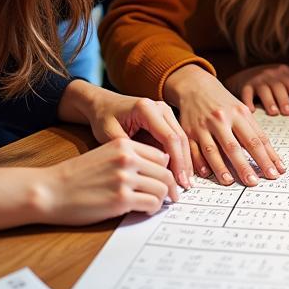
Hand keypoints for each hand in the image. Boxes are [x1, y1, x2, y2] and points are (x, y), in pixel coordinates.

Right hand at [36, 137, 177, 225]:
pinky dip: (153, 209)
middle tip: (173, 196)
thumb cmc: (75, 176)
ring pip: (162, 188)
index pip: (160, 154)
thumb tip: (157, 169)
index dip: (167, 168)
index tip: (169, 179)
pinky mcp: (121, 199)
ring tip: (156, 203)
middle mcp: (126, 158)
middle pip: (165, 171)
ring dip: (162, 198)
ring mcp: (124, 178)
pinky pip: (152, 203)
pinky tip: (145, 210)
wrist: (50, 191)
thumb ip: (128, 157)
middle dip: (171, 186)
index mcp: (123, 144)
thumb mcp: (103, 154)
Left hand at [58, 80, 192, 189]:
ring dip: (184, 161)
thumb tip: (149, 169)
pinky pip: (177, 139)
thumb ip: (128, 150)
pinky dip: (179, 156)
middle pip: (180, 138)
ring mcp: (165, 112)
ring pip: (182, 139)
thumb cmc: (104, 117)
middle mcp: (160, 108)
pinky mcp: (166, 119)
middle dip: (184, 163)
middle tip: (185, 185)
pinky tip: (179, 172)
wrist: (103, 104)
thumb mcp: (109, 134)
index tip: (177, 180)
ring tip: (185, 182)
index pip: (169, 137)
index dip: (176, 161)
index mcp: (146, 109)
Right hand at [165, 65, 283, 185]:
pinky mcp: (188, 132)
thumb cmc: (223, 102)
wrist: (196, 86)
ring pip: (212, 150)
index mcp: (238, 114)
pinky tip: (205, 173)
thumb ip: (254, 132)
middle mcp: (221, 119)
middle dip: (244, 166)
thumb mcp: (242, 111)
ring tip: (230, 182)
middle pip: (234, 147)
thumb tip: (271, 157)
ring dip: (221, 168)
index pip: (255, 140)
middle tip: (254, 182)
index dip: (266, 158)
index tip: (274, 172)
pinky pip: (194, 150)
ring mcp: (203, 126)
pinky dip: (199, 163)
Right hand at [226, 64, 288, 115]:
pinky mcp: (245, 86)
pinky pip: (246, 94)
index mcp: (286, 73)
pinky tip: (251, 110)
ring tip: (275, 113)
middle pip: (284, 87)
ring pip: (265, 90)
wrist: (245, 75)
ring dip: (270, 101)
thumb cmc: (272, 79)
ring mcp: (258, 80)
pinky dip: (248, 101)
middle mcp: (273, 75)